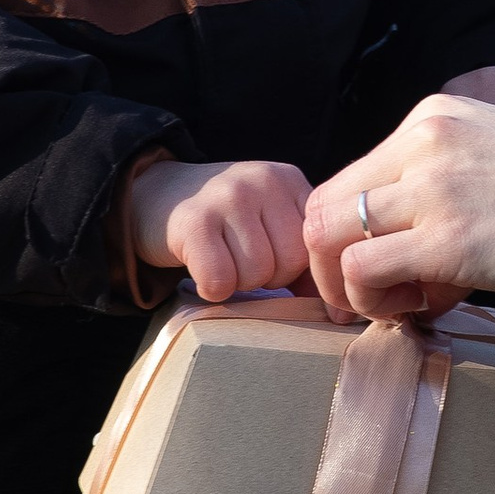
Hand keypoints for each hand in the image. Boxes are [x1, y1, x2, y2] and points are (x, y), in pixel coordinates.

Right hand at [129, 154, 312, 300]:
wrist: (152, 195)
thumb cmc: (222, 223)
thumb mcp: (268, 225)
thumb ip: (304, 261)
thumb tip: (341, 312)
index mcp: (289, 181)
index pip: (317, 247)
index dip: (300, 273)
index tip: (278, 274)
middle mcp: (262, 181)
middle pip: (290, 263)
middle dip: (269, 279)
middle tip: (242, 263)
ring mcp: (227, 196)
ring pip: (257, 274)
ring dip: (238, 283)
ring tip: (223, 262)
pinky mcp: (193, 221)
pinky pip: (220, 280)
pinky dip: (211, 289)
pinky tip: (203, 270)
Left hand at [305, 94, 494, 317]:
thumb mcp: (494, 155)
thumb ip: (440, 180)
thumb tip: (394, 242)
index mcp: (434, 118)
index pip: (350, 177)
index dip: (349, 234)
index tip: (377, 269)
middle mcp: (424, 142)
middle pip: (322, 205)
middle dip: (329, 264)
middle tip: (364, 299)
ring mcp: (433, 187)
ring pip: (329, 236)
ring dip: (351, 286)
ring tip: (399, 304)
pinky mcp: (447, 237)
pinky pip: (363, 269)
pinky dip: (373, 300)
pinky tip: (418, 309)